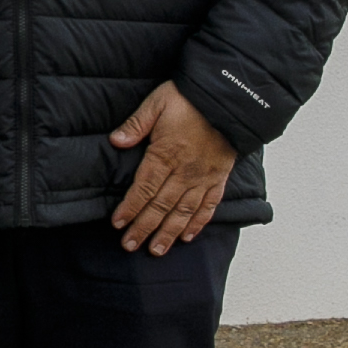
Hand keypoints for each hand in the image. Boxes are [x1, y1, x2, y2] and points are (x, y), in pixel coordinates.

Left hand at [105, 80, 236, 254]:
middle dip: (144, 227)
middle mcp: (185, 171)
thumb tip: (116, 140)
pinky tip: (188, 237)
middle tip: (130, 245)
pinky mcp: (219, 178)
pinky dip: (198, 223)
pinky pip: (208, 206)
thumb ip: (137, 123)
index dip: (130, 208)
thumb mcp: (158, 102)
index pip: (144, 188)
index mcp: (166, 154)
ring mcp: (204, 177)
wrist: (232, 97)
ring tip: (156, 249)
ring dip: (169, 232)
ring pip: (184, 212)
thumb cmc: (192, 98)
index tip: (118, 223)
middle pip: (161, 206)